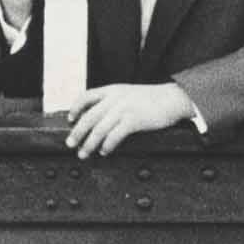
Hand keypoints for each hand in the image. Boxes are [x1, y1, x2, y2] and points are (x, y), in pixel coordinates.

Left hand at [65, 81, 194, 157]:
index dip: (75, 108)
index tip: (70, 119)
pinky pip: (114, 135)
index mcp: (112, 90)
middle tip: (70, 144)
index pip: (86, 96)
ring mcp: (124, 109)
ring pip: (99, 129)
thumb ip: (114, 100)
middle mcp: (115, 98)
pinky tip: (105, 152)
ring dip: (89, 144)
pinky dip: (107, 145)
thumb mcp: (129, 93)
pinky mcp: (134, 120)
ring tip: (84, 154)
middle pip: (89, 117)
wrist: (173, 98)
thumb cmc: (153, 99)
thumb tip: (100, 116)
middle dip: (77, 132)